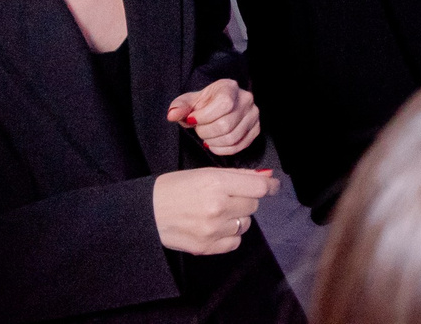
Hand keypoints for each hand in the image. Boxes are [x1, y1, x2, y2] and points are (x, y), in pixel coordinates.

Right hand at [151, 167, 276, 256]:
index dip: (270, 186)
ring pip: (246, 224)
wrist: (147, 212)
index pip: (258, 188)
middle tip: (228, 198)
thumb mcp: (206, 173)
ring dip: (237, 218)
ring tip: (218, 213)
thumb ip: (239, 176)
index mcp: (217, 183)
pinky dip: (230, 235)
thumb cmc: (175, 188)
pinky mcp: (206, 247)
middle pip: (253, 205)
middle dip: (245, 200)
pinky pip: (235, 242)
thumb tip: (267, 177)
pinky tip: (217, 227)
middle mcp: (217, 207)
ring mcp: (212, 229)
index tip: (273, 186)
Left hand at [166, 79, 260, 156]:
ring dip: (212, 142)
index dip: (204, 117)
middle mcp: (246, 99)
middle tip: (199, 129)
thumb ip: (179, 107)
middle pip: (226, 125)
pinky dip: (222, 149)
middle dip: (205, 132)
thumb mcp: (189, 101)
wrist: (217, 107)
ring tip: (206, 136)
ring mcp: (253, 115)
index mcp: (230, 87)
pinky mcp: (255, 129)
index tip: (192, 119)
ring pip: (232, 138)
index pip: (224, 105)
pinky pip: (238, 146)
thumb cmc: (203, 104)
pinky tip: (214, 143)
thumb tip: (172, 115)